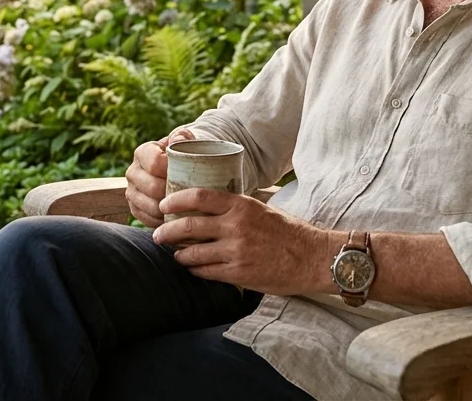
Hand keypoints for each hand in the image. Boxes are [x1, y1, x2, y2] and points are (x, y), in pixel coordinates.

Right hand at [124, 126, 195, 227]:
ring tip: (187, 208)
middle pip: (153, 188)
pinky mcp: (134, 209)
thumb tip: (179, 139)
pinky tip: (178, 217)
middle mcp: (132, 172)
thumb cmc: (183, 154)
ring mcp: (131, 192)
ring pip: (151, 206)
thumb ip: (183, 137)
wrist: (174, 169)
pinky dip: (164, 221)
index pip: (155, 163)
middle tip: (192, 196)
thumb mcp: (184, 141)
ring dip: (170, 210)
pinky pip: (148, 220)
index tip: (189, 174)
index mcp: (142, 152)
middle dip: (174, 193)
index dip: (172, 171)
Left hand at [152, 188, 337, 295]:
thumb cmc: (288, 232)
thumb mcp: (261, 209)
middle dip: (167, 232)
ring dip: (179, 255)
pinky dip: (195, 270)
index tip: (164, 204)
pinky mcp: (239, 274)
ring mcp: (236, 252)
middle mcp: (236, 226)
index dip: (176, 200)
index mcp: (241, 205)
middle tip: (158, 235)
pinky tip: (193, 268)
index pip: (199, 197)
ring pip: (193, 253)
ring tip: (176, 255)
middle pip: (188, 226)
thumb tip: (205, 206)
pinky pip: (206, 272)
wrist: (312, 258)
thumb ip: (235, 208)